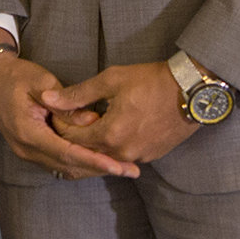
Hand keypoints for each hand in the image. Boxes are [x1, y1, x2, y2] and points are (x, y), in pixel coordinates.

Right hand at [0, 42, 139, 179]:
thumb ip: (66, 105)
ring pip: (65, 168)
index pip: (67, 152)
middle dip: (100, 170)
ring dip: (93, 168)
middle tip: (131, 170)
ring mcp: (27, 152)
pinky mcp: (31, 150)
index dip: (95, 161)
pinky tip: (101, 160)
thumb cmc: (16, 75)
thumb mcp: (42, 82)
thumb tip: (92, 121)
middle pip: (69, 167)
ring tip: (123, 168)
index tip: (118, 166)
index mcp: (29, 133)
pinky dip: (81, 162)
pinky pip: (59, 162)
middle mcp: (27, 149)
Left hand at [47, 61, 197, 165]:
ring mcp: (139, 157)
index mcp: (110, 135)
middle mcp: (123, 152)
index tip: (58, 113)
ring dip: (94, 145)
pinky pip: (124, 157)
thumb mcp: (111, 80)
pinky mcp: (152, 156)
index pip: (71, 140)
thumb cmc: (151, 81)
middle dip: (75, 138)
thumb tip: (47, 100)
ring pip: (106, 158)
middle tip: (70, 121)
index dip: (60, 126)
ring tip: (89, 126)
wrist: (192, 90)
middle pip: (86, 153)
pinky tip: (111, 133)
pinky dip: (113, 148)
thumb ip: (77, 94)